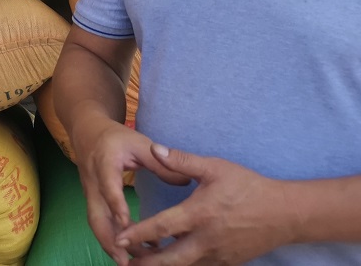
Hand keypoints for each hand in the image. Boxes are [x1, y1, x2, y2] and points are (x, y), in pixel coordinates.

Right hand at [70, 118, 191, 264]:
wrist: (86, 130)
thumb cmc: (116, 137)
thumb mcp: (139, 143)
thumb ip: (161, 162)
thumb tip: (186, 183)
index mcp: (105, 163)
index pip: (108, 186)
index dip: (116, 205)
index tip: (126, 224)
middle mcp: (93, 181)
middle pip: (96, 214)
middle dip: (109, 239)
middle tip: (125, 260)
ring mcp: (90, 192)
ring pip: (96, 223)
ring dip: (110, 244)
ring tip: (129, 263)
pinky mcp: (92, 200)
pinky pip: (100, 221)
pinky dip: (113, 238)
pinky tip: (132, 249)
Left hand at [113, 145, 295, 264]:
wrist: (284, 213)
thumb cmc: (248, 186)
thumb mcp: (214, 167)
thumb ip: (181, 160)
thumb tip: (153, 148)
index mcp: (200, 214)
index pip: (162, 228)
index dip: (138, 234)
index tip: (119, 238)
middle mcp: (207, 240)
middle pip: (170, 259)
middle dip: (146, 262)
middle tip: (124, 261)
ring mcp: (218, 255)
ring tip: (140, 263)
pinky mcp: (227, 262)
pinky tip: (169, 261)